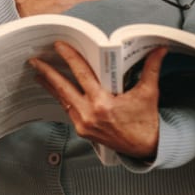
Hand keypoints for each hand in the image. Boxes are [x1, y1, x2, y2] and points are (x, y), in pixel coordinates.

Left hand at [29, 41, 165, 159]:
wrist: (145, 147)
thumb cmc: (146, 120)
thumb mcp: (148, 93)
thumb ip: (150, 69)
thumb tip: (159, 49)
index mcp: (103, 103)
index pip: (82, 74)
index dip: (70, 58)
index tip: (59, 46)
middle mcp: (89, 114)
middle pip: (63, 88)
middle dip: (47, 72)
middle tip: (35, 60)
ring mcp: (83, 124)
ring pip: (62, 99)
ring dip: (50, 85)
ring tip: (38, 73)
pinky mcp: (82, 131)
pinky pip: (68, 110)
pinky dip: (61, 98)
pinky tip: (54, 90)